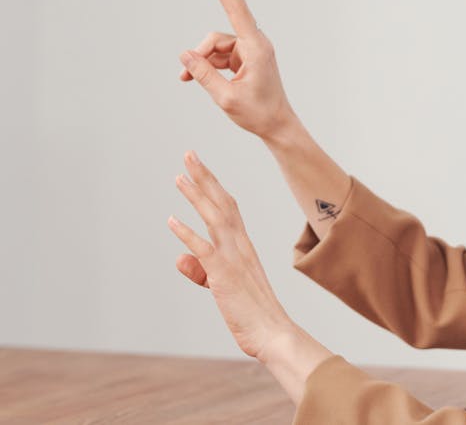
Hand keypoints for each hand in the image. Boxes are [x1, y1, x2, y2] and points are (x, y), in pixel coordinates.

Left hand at [168, 149, 293, 360]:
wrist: (273, 331)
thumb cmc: (250, 312)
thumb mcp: (221, 286)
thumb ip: (200, 270)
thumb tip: (179, 258)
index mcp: (243, 245)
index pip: (227, 207)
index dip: (212, 185)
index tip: (199, 168)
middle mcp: (240, 245)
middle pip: (221, 203)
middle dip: (204, 178)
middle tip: (189, 155)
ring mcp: (233, 258)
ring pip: (214, 218)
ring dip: (195, 196)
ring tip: (179, 176)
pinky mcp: (224, 274)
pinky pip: (204, 249)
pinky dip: (187, 233)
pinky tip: (171, 221)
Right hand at [178, 0, 294, 139]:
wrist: (277, 126)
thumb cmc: (258, 113)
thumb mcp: (226, 97)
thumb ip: (203, 74)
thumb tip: (185, 55)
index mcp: (256, 48)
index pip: (235, 8)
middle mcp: (256, 44)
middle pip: (218, 36)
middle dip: (201, 51)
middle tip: (188, 59)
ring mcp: (251, 51)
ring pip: (216, 47)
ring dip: (202, 62)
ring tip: (188, 80)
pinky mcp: (247, 59)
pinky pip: (221, 56)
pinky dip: (208, 65)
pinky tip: (192, 78)